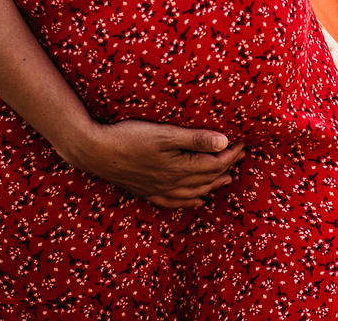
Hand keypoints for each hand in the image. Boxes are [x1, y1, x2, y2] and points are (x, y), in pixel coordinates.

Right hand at [65, 120, 244, 208]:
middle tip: (240, 156)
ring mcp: (159, 190)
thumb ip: (195, 139)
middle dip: (226, 167)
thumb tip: (225, 142)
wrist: (95, 152)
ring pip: (194, 193)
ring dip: (212, 186)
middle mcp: (172, 183)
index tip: (243, 143)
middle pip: (207, 179)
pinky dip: (189, 203)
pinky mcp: (147, 192)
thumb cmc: (129, 138)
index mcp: (180, 168)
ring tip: (226, 179)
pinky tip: (197, 202)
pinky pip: (174, 203)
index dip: (231, 154)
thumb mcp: (165, 134)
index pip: (214, 163)